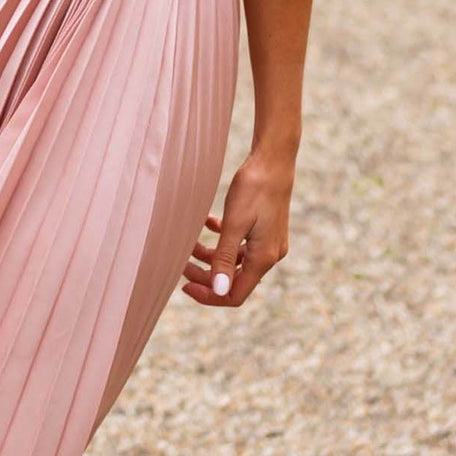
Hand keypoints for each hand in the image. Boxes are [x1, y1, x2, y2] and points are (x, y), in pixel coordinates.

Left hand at [181, 147, 292, 306]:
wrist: (274, 160)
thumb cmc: (254, 188)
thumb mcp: (234, 224)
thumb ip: (225, 258)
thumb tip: (219, 291)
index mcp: (263, 258)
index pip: (234, 294)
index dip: (209, 295)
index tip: (184, 285)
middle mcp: (269, 255)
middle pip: (233, 280)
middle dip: (206, 275)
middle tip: (181, 263)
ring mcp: (268, 243)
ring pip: (234, 261)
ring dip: (211, 255)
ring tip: (189, 241)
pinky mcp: (264, 230)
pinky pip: (240, 245)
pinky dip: (222, 240)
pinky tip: (208, 223)